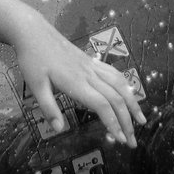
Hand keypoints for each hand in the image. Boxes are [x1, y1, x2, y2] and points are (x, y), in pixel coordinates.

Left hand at [15, 18, 145, 146]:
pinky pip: (114, 73)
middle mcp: (89, 74)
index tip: (121, 140)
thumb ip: (48, 108)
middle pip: (116, 98)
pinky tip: (129, 93)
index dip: (114, 123)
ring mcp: (92, 66)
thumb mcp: (35, 85)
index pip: (102, 105)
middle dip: (127, 121)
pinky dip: (126, 86)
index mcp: (76, 83)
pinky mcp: (91, 60)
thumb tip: (59, 130)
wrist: (34, 32)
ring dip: (133, 103)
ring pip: (120, 85)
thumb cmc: (32, 59)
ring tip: (141, 120)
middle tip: (133, 142)